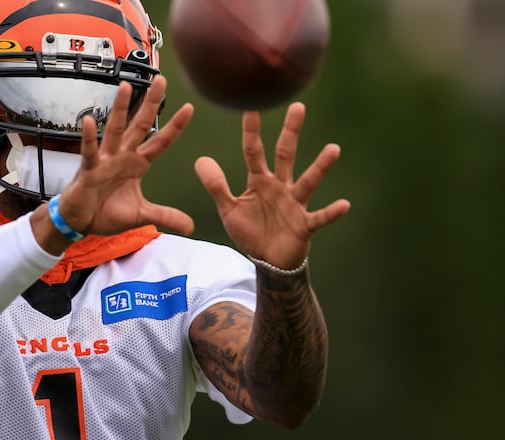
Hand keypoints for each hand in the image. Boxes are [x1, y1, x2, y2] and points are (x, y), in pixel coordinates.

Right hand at [57, 75, 195, 236]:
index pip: (160, 142)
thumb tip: (191, 227)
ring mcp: (105, 161)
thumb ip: (165, 216)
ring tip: (125, 86)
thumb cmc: (106, 213)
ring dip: (120, 109)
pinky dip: (89, 138)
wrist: (81, 223)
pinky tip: (88, 121)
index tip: (190, 108)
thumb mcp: (142, 215)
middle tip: (161, 80)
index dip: (175, 127)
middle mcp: (123, 156)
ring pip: (115, 130)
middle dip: (151, 104)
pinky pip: (90, 152)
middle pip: (140, 125)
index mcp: (137, 164)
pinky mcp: (88, 170)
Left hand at [194, 102, 350, 268]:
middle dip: (290, 132)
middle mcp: (280, 186)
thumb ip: (216, 186)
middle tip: (297, 107)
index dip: (251, 131)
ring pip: (308, 182)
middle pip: (285, 155)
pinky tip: (344, 204)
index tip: (250, 107)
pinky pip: (319, 217)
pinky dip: (331, 212)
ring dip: (320, 167)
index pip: (253, 151)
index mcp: (259, 181)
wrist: (268, 260)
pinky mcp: (304, 224)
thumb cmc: (250, 231)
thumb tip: (201, 159)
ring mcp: (294, 204)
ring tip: (333, 149)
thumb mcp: (228, 209)